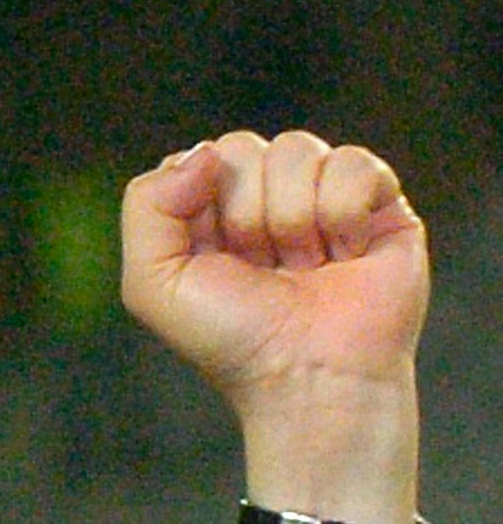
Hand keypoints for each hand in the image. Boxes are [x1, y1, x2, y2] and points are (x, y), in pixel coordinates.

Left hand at [124, 131, 424, 523]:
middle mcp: (263, 197)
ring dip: (291, 219)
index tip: (213, 251)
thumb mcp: (152, 282)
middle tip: (260, 265)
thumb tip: (203, 153)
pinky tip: (342, 253)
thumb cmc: (232, 337)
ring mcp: (321, 194)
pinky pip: (352, 162)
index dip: (198, 200)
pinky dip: (341, 213)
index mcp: (208, 212)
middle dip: (244, 214)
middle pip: (240, 147)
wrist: (309, 375)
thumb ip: (146, 207)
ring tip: (302, 265)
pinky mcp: (378, 199)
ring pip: (297, 149)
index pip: (197, 158)